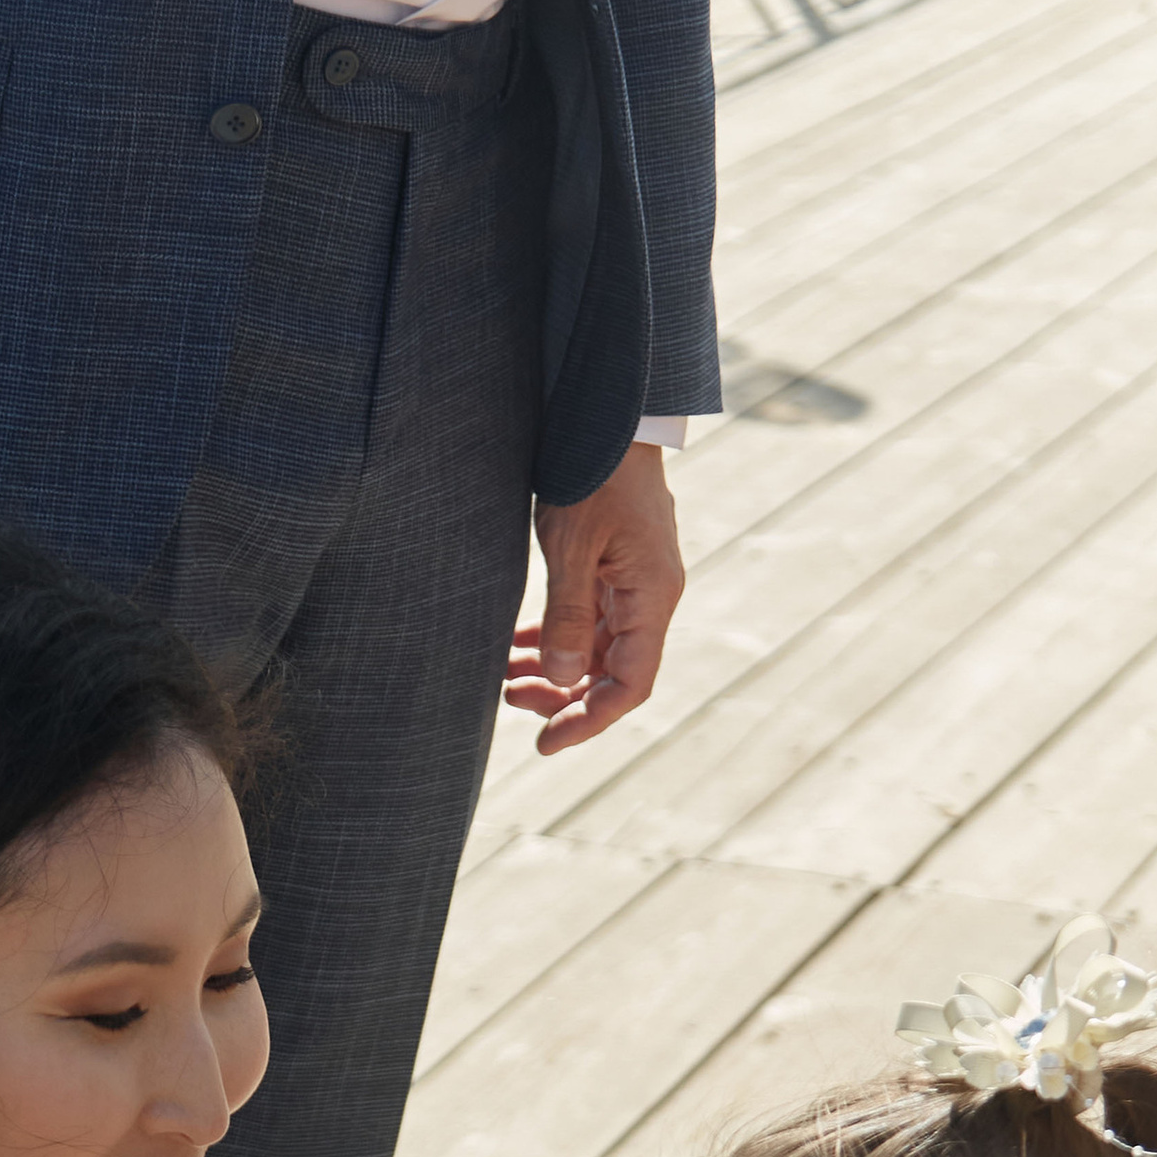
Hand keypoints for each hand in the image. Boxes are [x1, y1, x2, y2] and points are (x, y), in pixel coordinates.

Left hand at [508, 442, 685, 754]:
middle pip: (611, 674)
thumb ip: (567, 615)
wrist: (610, 414)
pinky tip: (518, 642)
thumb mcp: (571, 545)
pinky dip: (556, 635)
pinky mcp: (618, 566)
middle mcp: (650, 597)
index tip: (545, 742)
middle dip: (561, 695)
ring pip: (596, 649)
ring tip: (505, 674)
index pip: (629, 687)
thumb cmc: (593, 471)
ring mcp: (635, 581)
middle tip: (508, 696)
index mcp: (651, 598)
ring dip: (554, 667)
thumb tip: (564, 679)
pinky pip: (589, 618)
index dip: (588, 721)